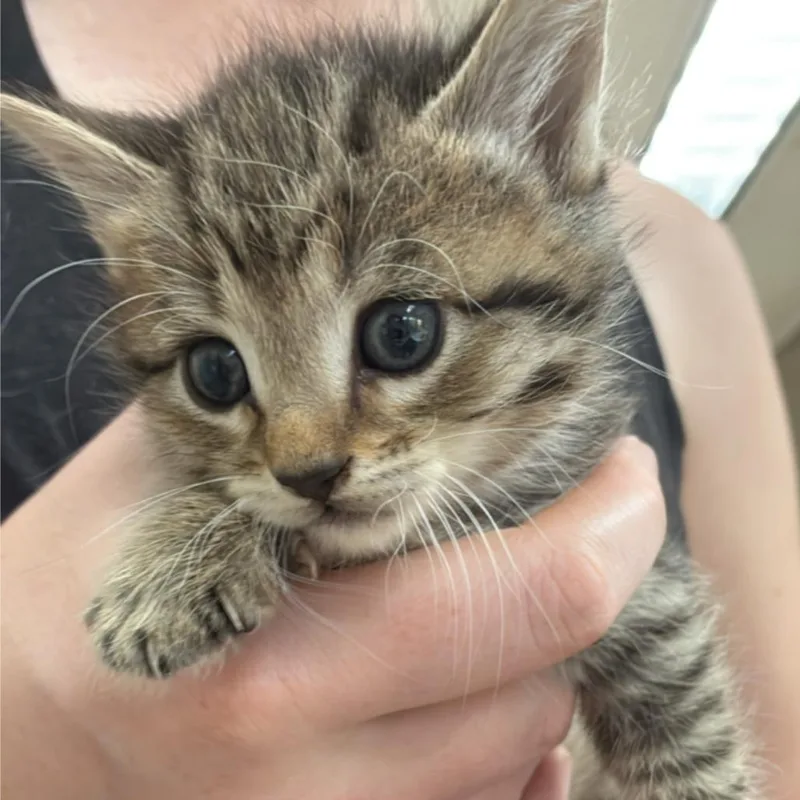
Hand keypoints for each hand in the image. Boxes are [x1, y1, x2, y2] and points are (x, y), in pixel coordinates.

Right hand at [2, 409, 663, 799]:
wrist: (15, 721)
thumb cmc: (85, 573)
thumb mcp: (168, 468)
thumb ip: (304, 435)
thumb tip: (435, 401)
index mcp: (256, 649)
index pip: (507, 597)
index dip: (603, 524)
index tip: (622, 471)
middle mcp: (296, 770)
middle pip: (540, 678)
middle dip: (586, 580)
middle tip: (579, 511)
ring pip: (526, 745)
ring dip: (535, 655)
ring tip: (486, 585)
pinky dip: (506, 736)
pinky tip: (462, 678)